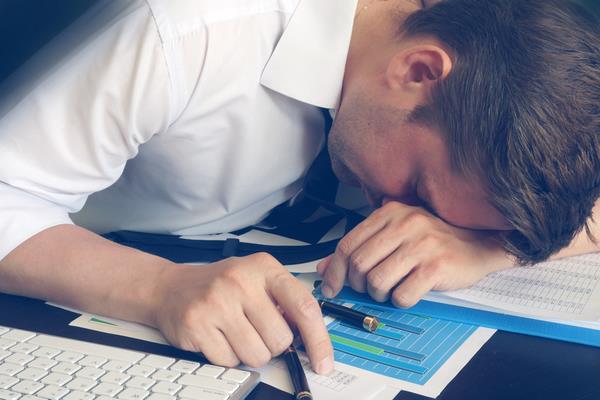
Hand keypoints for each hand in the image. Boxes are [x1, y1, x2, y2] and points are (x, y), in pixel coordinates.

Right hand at [153, 253, 333, 372]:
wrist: (172, 287)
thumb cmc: (221, 284)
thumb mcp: (257, 278)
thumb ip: (285, 301)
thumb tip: (311, 337)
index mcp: (264, 268)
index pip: (304, 307)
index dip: (319, 340)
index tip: (324, 361)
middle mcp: (241, 281)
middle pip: (280, 340)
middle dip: (272, 344)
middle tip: (255, 329)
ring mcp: (217, 303)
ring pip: (256, 355)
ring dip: (249, 353)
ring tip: (235, 331)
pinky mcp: (197, 325)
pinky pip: (229, 362)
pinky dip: (227, 356)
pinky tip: (218, 336)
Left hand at [318, 201, 513, 306]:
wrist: (480, 243)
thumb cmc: (434, 241)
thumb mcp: (395, 236)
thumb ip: (361, 248)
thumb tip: (326, 267)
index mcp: (390, 212)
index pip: (347, 244)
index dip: (334, 270)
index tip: (331, 286)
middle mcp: (405, 224)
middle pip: (359, 264)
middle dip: (357, 285)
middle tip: (366, 290)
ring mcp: (421, 245)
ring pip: (377, 281)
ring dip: (378, 294)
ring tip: (389, 291)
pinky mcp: (436, 267)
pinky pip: (402, 295)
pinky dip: (400, 301)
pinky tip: (408, 293)